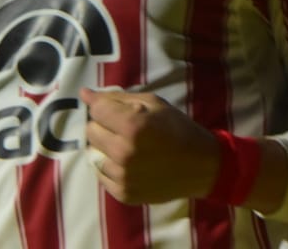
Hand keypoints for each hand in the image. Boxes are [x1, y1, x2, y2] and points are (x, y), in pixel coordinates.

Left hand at [80, 87, 216, 204]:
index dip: (104, 107)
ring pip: (93, 154)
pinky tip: (128, 163)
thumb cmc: (178, 128)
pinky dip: (109, 167)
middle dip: (103, 126)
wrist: (202, 166)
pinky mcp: (124, 194)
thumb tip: (85, 94)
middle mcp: (123, 152)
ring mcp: (123, 177)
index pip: (96, 110)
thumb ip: (117, 98)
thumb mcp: (153, 103)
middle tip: (122, 128)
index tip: (116, 111)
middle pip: (90, 132)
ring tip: (125, 146)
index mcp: (131, 126)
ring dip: (105, 148)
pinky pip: (101, 175)